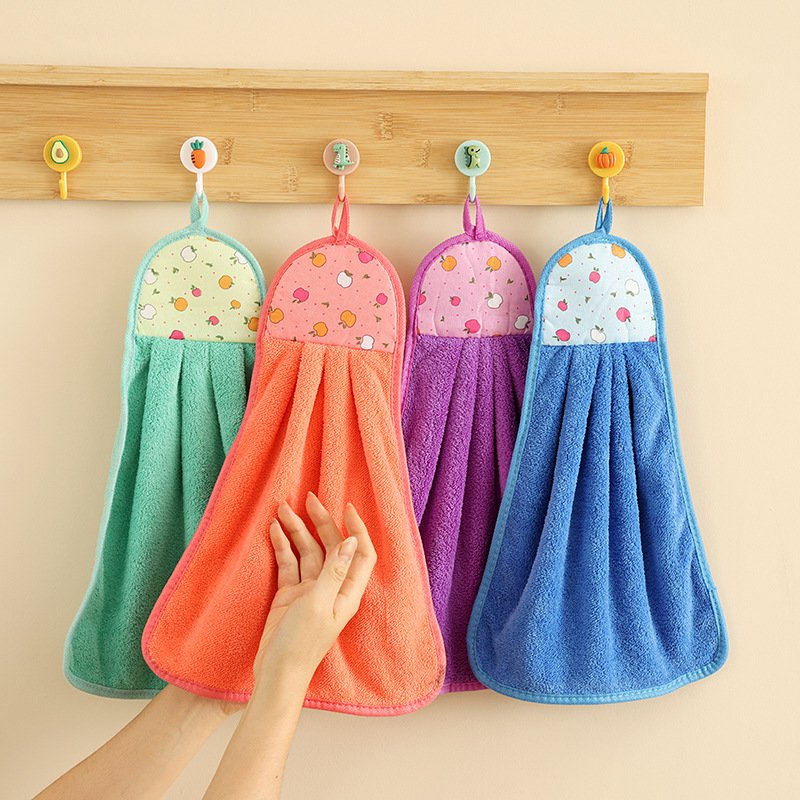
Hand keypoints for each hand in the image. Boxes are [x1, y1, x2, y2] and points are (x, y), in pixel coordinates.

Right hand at [253, 492, 376, 687]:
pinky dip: (282, 546)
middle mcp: (332, 588)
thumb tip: (351, 540)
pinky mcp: (290, 594)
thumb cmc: (301, 645)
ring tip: (282, 508)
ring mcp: (310, 590)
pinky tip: (274, 529)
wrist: (276, 674)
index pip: (361, 554)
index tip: (346, 506)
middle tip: (308, 498)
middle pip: (332, 547)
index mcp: (348, 593)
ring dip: (297, 530)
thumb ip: (333, 571)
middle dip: (322, 522)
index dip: (357, 529)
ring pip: (307, 552)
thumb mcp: (318, 605)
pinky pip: (289, 563)